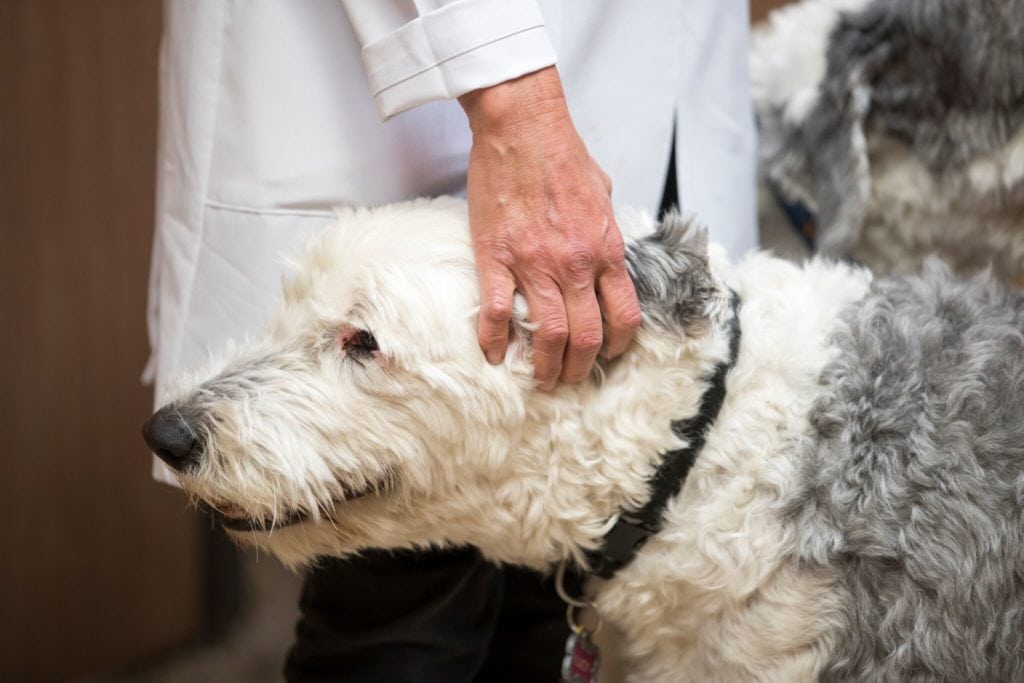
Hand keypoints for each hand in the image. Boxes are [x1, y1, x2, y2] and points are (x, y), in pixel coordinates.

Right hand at [458, 67, 641, 390]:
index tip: (607, 357)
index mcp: (606, 250)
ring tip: (539, 380)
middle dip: (580, 369)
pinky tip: (493, 355)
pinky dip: (493, 341)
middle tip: (569, 380)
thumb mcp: (604, 195)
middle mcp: (575, 265)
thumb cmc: (563, 155)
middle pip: (586, 338)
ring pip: (546, 336)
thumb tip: (607, 254)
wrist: (522, 127)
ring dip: (545, 367)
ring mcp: (534, 265)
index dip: (618, 346)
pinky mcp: (496, 259)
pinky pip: (496, 314)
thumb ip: (607, 232)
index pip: (623, 316)